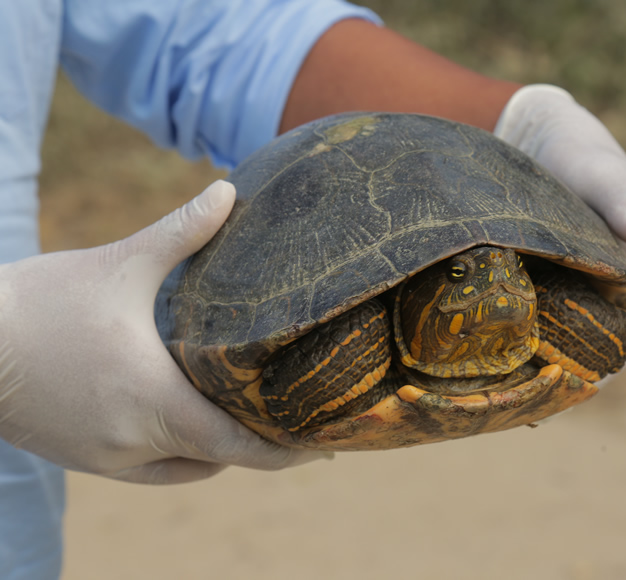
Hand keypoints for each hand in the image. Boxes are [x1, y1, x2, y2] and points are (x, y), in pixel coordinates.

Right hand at [0, 181, 323, 483]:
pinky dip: (183, 452)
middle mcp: (138, 442)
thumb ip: (182, 232)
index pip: (241, 447)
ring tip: (253, 417)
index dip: (288, 451)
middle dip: (263, 444)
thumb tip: (229, 190)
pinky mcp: (87, 459)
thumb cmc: (40, 304)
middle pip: (223, 459)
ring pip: (189, 467)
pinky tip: (193, 422)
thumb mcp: (119, 265)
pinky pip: (154, 468)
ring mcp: (110, 458)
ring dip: (222, 447)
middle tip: (298, 420)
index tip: (323, 444)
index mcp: (156, 402)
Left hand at [495, 85, 625, 374]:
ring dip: (566, 350)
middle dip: (571, 364)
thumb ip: (619, 200)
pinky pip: (594, 321)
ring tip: (513, 361)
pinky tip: (522, 341)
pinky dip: (563, 333)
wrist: (558, 136)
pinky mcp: (619, 281)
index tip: (533, 382)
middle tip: (513, 375)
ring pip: (604, 338)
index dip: (585, 372)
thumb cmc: (575, 152)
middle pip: (617, 350)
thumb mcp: (594, 172)